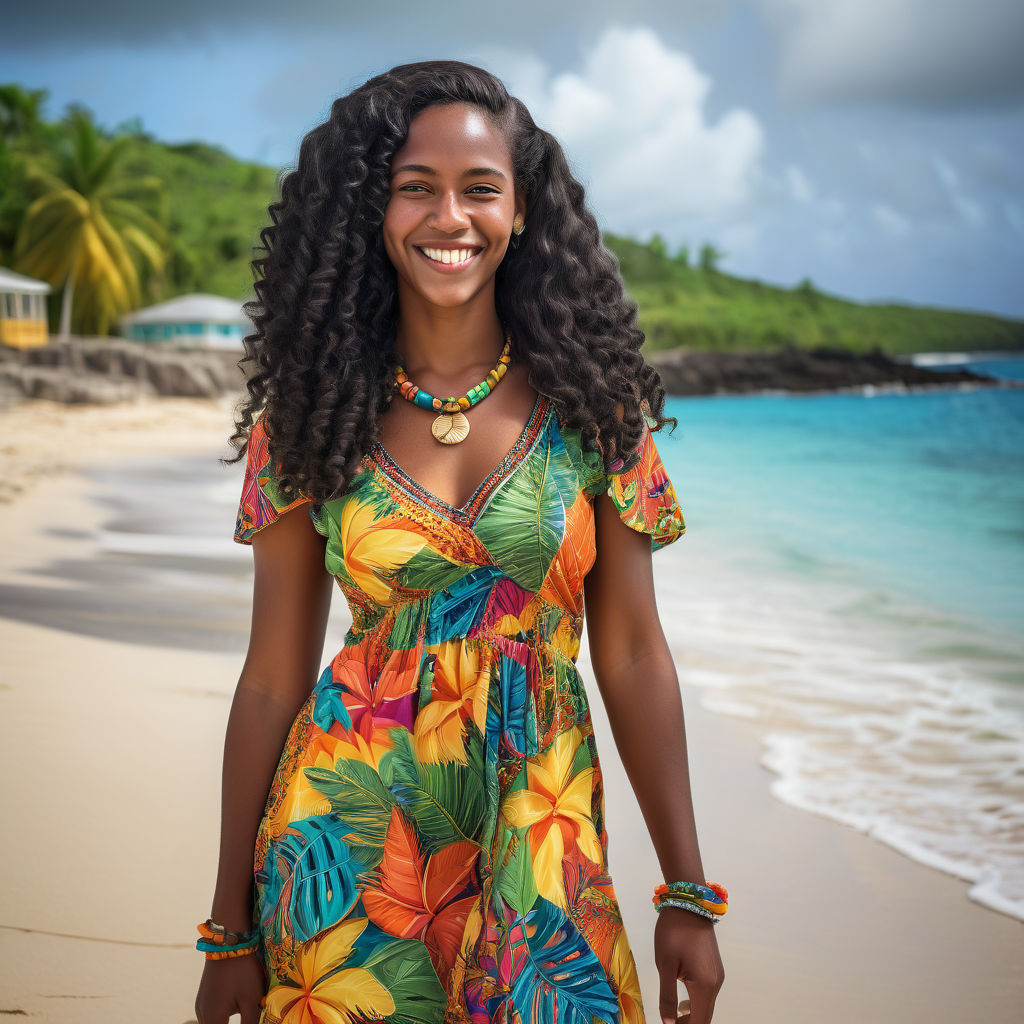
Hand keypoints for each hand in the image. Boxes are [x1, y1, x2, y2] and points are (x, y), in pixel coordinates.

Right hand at [195, 951, 266, 1023]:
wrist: (229, 940)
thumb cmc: (242, 970)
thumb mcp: (252, 999)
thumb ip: (251, 1023)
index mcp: (212, 1019)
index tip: (250, 1021)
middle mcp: (202, 1014)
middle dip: (238, 1023)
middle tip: (250, 1012)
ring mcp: (201, 1004)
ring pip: (217, 1021)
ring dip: (230, 1020)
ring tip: (247, 1005)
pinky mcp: (205, 995)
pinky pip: (215, 1011)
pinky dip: (227, 1011)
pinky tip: (241, 998)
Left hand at [654, 907, 724, 1023]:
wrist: (689, 903)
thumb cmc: (674, 932)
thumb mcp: (665, 965)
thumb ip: (667, 996)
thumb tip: (669, 1022)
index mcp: (705, 986)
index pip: (698, 1022)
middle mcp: (716, 983)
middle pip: (705, 1016)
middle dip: (688, 1023)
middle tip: (669, 1022)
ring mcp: (717, 974)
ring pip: (706, 1004)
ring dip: (692, 1013)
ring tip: (673, 1013)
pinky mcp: (714, 967)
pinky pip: (707, 992)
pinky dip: (696, 1000)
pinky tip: (682, 998)